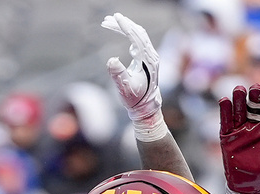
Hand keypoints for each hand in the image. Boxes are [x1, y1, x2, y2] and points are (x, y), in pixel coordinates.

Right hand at [102, 12, 166, 141]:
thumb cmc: (136, 100)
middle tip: (108, 19)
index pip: (137, 38)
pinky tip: (120, 30)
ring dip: (125, 27)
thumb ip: (118, 75)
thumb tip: (111, 60)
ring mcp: (150, 56)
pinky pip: (138, 40)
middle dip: (123, 24)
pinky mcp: (147, 58)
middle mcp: (152, 56)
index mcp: (148, 61)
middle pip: (138, 32)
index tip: (116, 18)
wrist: (146, 108)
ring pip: (139, 35)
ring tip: (109, 22)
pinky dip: (128, 33)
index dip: (126, 27)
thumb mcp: (125, 89)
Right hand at [219, 84, 259, 193]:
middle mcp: (254, 125)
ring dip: (239, 100)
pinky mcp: (227, 137)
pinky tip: (224, 101)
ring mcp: (240, 130)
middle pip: (253, 105)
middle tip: (254, 88)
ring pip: (239, 110)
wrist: (248, 187)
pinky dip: (224, 111)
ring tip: (239, 90)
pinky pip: (225, 121)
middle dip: (254, 96)